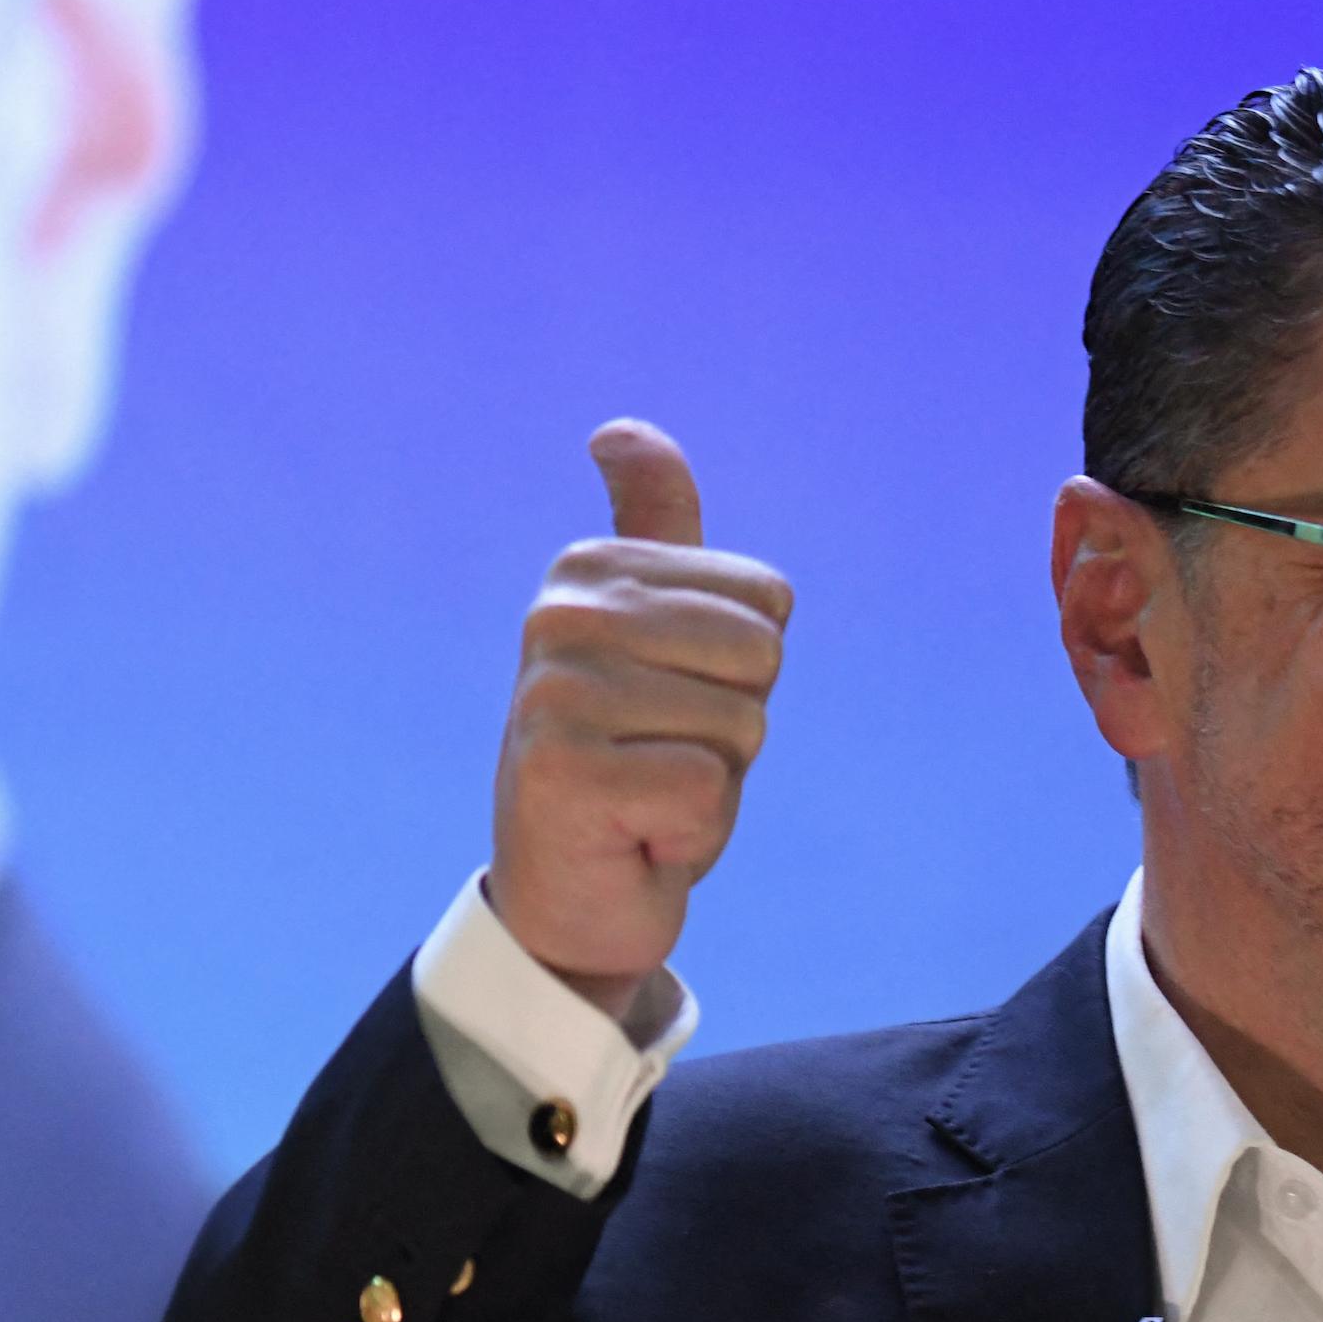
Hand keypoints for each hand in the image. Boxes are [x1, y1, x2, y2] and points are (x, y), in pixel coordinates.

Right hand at [488, 421, 791, 1022]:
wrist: (574, 892)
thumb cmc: (634, 759)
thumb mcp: (658, 636)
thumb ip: (654, 528)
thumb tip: (621, 429)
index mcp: (592, 568)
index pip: (767, 600)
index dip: (746, 672)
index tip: (676, 702)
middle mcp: (560, 615)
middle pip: (760, 655)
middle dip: (738, 725)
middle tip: (666, 756)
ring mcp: (555, 691)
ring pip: (740, 724)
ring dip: (715, 781)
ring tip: (650, 792)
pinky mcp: (562, 771)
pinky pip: (705, 786)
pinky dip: (692, 831)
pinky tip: (637, 834)